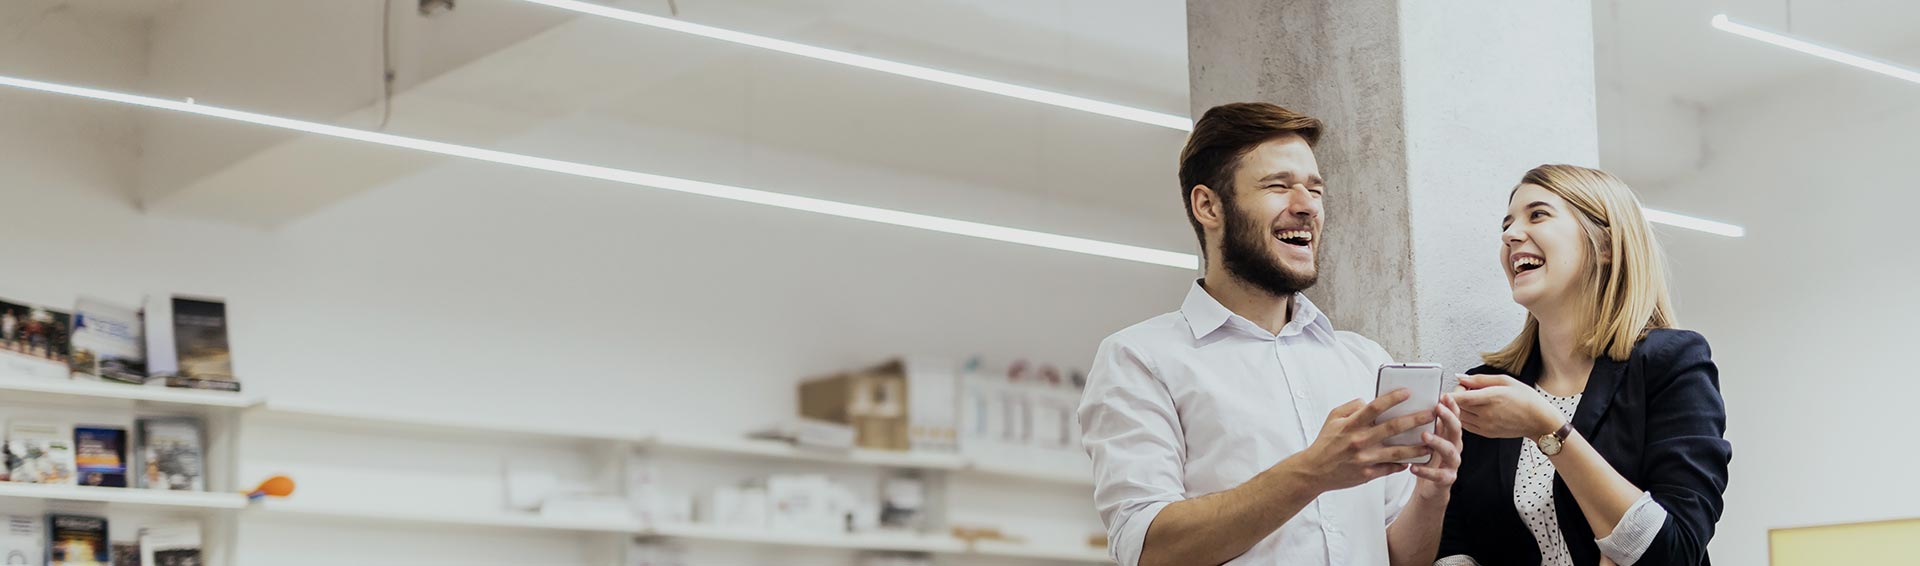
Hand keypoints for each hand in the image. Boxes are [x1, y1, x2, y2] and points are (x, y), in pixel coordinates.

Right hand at [1285, 389, 1436, 492]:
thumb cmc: (1325, 442)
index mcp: (1351, 425)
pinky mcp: (1368, 474)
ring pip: (1398, 451)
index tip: (1408, 392)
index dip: (1392, 398)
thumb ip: (1352, 407)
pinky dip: (1404, 463)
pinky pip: (1391, 468)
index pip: (1375, 407)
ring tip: (1432, 441)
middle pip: (1393, 428)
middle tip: (1431, 413)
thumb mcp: (1333, 418)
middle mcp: (1359, 441)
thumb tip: (1369, 401)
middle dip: (1415, 419)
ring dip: (1417, 446)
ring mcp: (1365, 459)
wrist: (1314, 471)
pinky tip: (1415, 459)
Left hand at [1409, 394, 1463, 491]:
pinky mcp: (1446, 479)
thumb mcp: (1429, 439)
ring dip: (1438, 442)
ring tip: (1424, 435)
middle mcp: (1454, 447)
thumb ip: (1427, 425)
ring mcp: (1452, 464)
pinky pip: (1438, 475)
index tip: (1444, 395)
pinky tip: (1414, 467)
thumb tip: (1416, 402)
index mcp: (1449, 436)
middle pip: (1456, 430)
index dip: (1452, 406)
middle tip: (1437, 408)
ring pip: (1450, 451)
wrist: (1430, 488)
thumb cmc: (1428, 460)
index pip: (1454, 418)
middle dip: (1448, 418)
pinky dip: (1426, 471)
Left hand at [1451, 374, 1561, 438]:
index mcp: (1491, 398)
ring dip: (1458, 408)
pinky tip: (1475, 410)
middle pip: (1456, 406)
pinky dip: (1464, 417)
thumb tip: (1461, 377)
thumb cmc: (1527, 399)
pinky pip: (1466, 425)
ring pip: (1459, 417)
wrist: (1540, 421)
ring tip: (1472, 400)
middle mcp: (1486, 414)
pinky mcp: (1486, 433)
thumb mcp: (1506, 381)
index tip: (1452, 387)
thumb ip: (1480, 379)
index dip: (1449, 393)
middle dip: (1456, 396)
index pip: (1460, 397)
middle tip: (1468, 389)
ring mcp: (1485, 425)